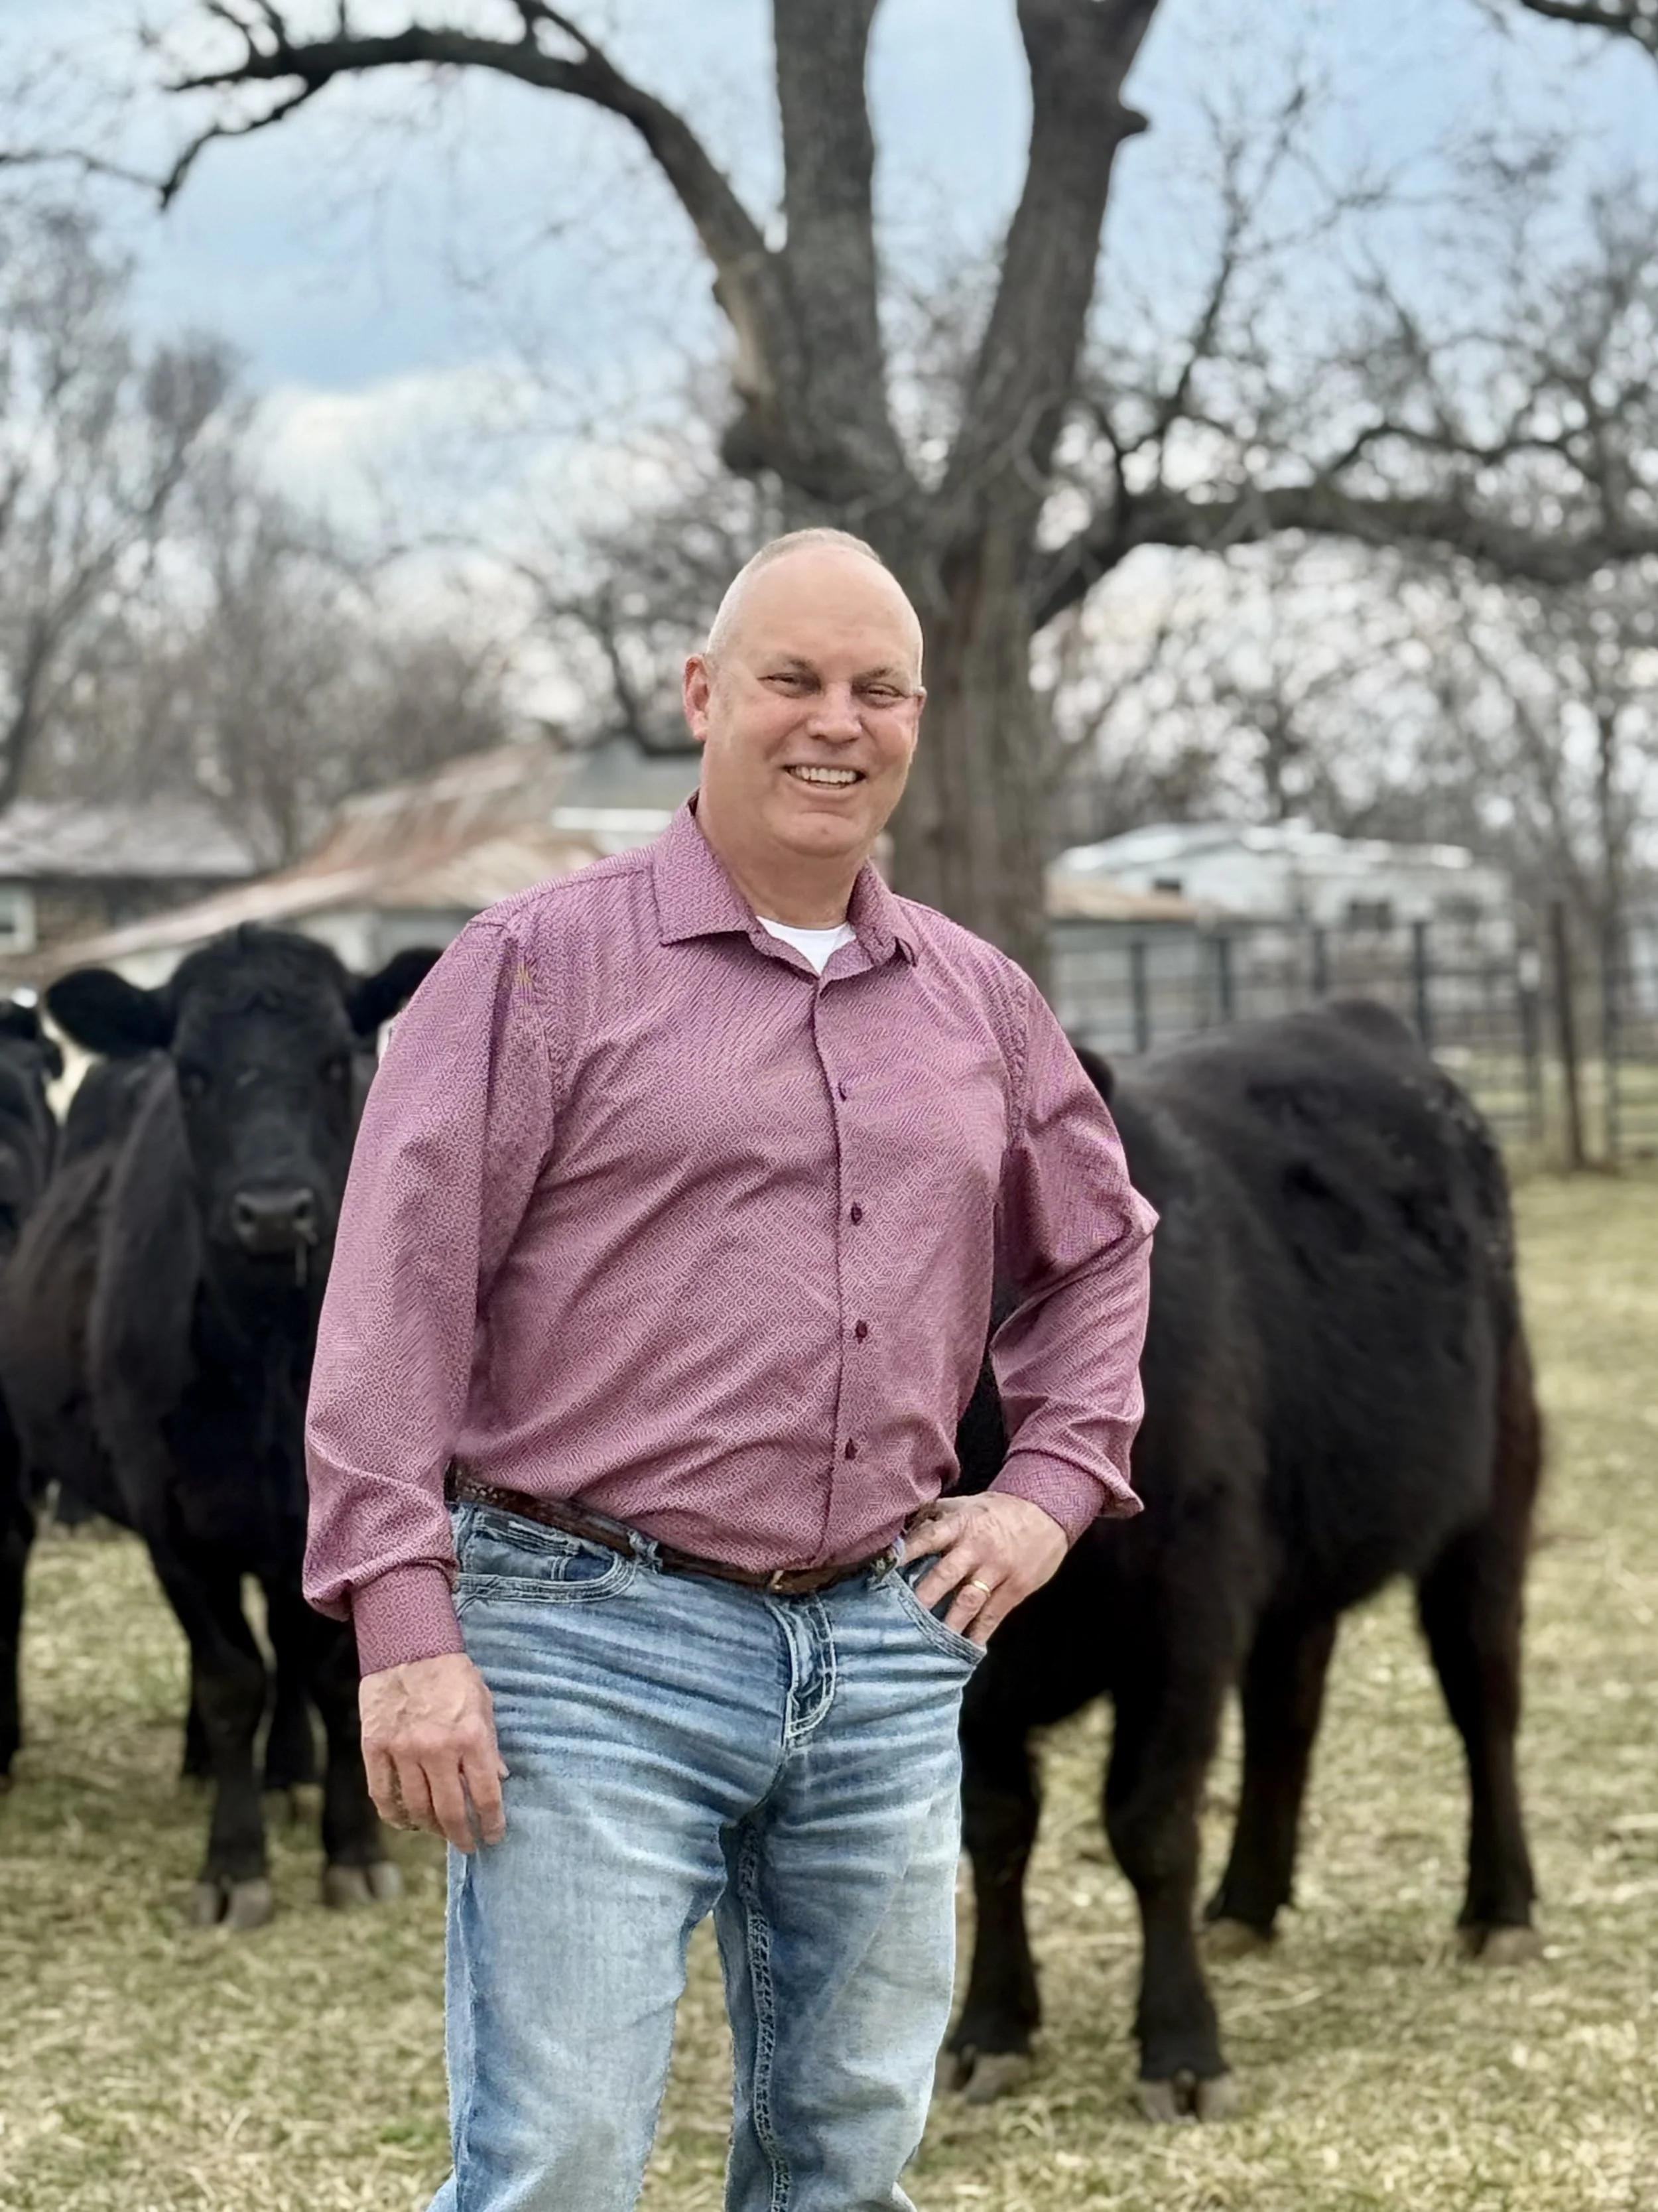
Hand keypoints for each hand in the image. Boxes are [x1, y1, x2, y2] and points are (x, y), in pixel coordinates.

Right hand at [359, 1652, 507, 1851]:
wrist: (407, 1644)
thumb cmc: (451, 1673)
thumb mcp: (483, 1703)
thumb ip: (490, 1743)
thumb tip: (499, 1780)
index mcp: (471, 1737)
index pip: (486, 1795)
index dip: (491, 1823)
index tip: (493, 1836)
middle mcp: (437, 1749)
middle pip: (450, 1811)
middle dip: (462, 1834)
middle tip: (467, 1845)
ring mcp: (403, 1750)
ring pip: (416, 1808)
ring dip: (430, 1828)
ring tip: (440, 1832)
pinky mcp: (375, 1747)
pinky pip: (382, 1794)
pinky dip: (394, 1815)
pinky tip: (406, 1821)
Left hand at [904, 1492, 1067, 1645]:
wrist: (1047, 1511)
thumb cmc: (999, 1509)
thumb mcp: (968, 1504)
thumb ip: (938, 1516)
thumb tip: (904, 1526)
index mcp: (961, 1525)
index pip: (928, 1538)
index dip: (906, 1553)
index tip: (885, 1570)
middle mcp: (976, 1548)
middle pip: (945, 1574)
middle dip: (923, 1596)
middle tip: (901, 1616)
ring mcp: (997, 1570)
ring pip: (968, 1600)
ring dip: (948, 1621)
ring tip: (929, 1640)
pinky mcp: (1014, 1588)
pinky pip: (993, 1615)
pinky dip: (979, 1633)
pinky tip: (966, 1648)